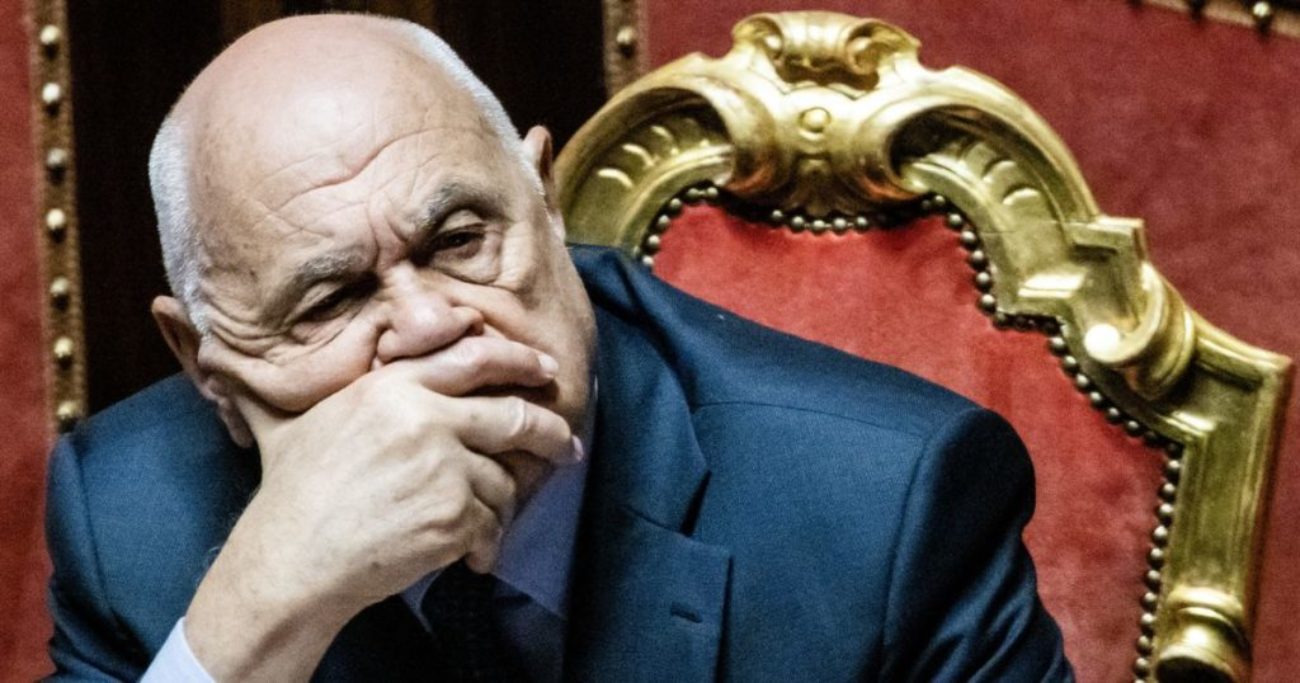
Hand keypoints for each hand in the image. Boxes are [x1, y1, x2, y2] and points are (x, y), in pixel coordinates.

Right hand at [184, 337, 577, 680]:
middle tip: (566, 443)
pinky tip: (470, 553)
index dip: (517, 359)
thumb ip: (299, 380)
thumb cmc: (291, 493)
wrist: (290, 561)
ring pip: (504, 479)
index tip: (543, 368)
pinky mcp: (453, 514)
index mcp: (391, 386)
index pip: (473, 357)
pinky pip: (493, 522)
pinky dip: (487, 540)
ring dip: (501, 504)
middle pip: (513, 413)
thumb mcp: (293, 420)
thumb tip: (189, 326)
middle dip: (549, 430)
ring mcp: (442, 466)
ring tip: (478, 521)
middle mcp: (423, 417)